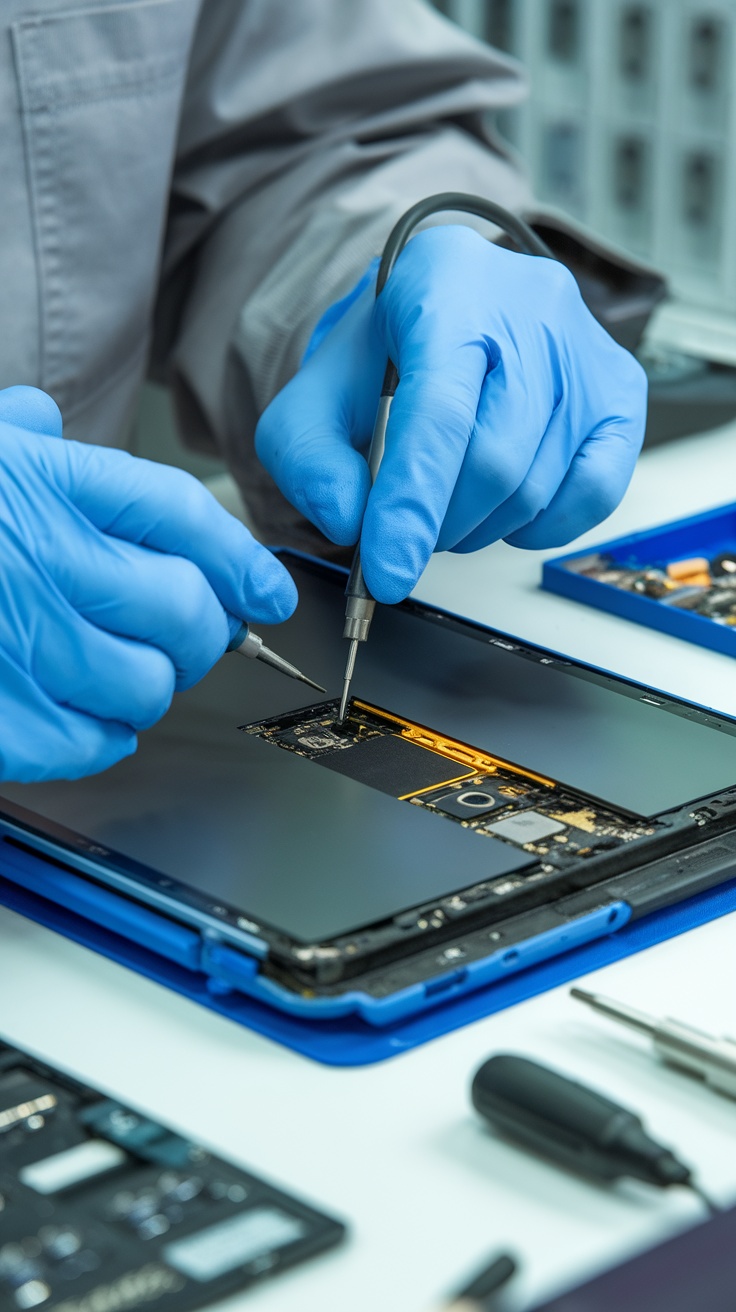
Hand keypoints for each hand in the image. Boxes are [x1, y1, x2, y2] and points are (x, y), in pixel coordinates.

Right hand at [0, 386, 295, 781]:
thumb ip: (4, 437)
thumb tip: (43, 421)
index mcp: (38, 482)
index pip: (179, 514)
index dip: (241, 558)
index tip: (268, 590)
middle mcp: (39, 556)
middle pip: (184, 609)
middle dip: (203, 634)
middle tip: (192, 639)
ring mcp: (14, 640)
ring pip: (145, 685)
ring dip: (150, 688)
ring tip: (129, 676)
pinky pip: (85, 744)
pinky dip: (102, 739)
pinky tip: (89, 722)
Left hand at [256, 225, 646, 602]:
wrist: (447, 311)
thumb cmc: (386, 356)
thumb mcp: (316, 397)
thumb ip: (307, 458)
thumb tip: (347, 519)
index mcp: (444, 288)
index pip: (437, 412)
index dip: (412, 502)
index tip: (388, 569)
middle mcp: (529, 306)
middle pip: (493, 458)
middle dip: (439, 521)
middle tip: (409, 530)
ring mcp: (584, 349)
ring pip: (537, 484)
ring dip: (479, 528)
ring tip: (447, 508)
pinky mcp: (620, 391)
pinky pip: (593, 492)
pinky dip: (541, 527)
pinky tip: (504, 509)